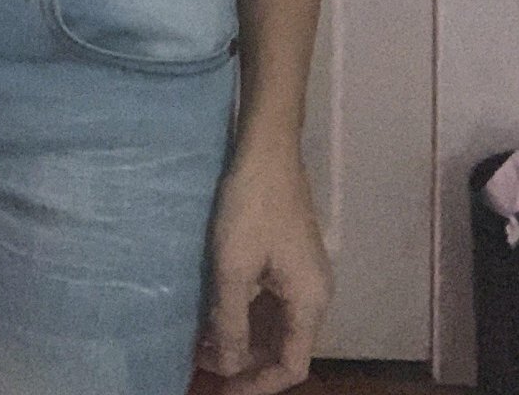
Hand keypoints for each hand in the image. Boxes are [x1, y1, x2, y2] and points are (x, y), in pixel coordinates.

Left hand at [194, 148, 332, 389]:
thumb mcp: (234, 266)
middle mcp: (314, 293)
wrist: (267, 148)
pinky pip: (270, 300)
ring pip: (275, 324)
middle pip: (285, 348)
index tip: (222, 390)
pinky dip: (245, 313)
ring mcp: (302, 273)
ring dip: (242, 339)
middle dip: (246, 364)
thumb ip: (230, 322)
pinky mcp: (288, 256)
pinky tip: (215, 313)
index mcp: (311, 301)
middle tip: (205, 369)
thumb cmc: (251, 206)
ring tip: (204, 346)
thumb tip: (225, 367)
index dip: (257, 385)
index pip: (292, 366)